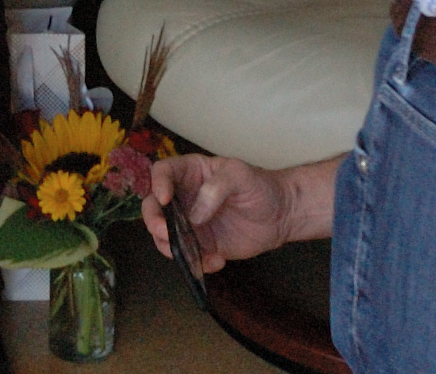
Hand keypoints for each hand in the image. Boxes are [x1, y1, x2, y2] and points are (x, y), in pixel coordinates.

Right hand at [142, 153, 332, 271]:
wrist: (282, 215)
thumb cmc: (260, 186)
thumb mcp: (240, 175)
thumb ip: (216, 188)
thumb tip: (194, 215)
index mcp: (190, 173)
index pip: (162, 172)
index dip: (157, 184)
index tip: (165, 199)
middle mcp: (184, 198)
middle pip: (153, 207)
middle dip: (154, 221)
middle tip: (166, 233)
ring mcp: (190, 223)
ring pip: (164, 235)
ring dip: (170, 247)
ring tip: (193, 254)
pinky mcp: (202, 246)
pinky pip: (187, 256)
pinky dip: (196, 263)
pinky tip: (217, 261)